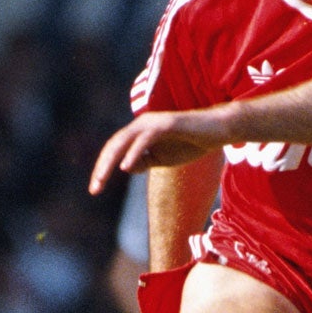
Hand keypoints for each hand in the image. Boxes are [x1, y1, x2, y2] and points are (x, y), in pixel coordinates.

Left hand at [89, 111, 224, 193]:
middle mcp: (142, 124)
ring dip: (110, 162)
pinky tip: (126, 167)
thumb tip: (127, 166)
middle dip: (101, 167)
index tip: (95, 189)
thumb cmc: (191, 142)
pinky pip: (145, 139)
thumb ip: (144, 161)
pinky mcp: (167, 124)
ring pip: (124, 140)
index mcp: (139, 132)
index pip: (115, 150)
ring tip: (101, 180)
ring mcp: (153, 122)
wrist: (218, 131)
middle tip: (93, 189)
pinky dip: (134, 152)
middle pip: (114, 145)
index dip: (103, 168)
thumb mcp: (163, 158)